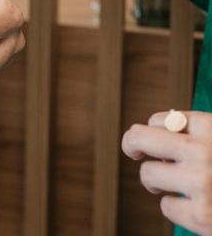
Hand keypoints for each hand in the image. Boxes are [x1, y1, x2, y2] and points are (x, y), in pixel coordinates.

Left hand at [122, 111, 211, 233]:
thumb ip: (199, 131)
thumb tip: (159, 125)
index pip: (161, 119)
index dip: (154, 129)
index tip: (154, 137)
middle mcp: (204, 152)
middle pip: (139, 138)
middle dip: (133, 145)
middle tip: (134, 151)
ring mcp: (202, 184)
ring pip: (148, 174)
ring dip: (157, 181)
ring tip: (174, 184)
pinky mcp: (202, 216)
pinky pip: (166, 206)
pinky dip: (177, 209)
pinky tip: (197, 208)